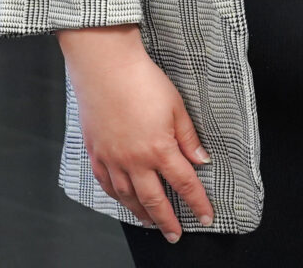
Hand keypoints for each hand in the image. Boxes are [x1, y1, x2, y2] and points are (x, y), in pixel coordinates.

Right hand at [61, 25, 213, 240]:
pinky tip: (122, 200)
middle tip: (174, 234)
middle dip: (167, 221)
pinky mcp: (96, 152)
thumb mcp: (177, 107)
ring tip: (150, 222)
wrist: (106, 67)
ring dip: (140, 213)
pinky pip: (105, 183)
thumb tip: (201, 160)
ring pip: (128, 196)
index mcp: (160, 149)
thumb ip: (189, 138)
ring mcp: (112, 159)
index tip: (205, 216)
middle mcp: (135, 160)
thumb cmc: (142, 81)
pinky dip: (115, 196)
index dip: (197, 203)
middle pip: (154, 199)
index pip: (184, 184)